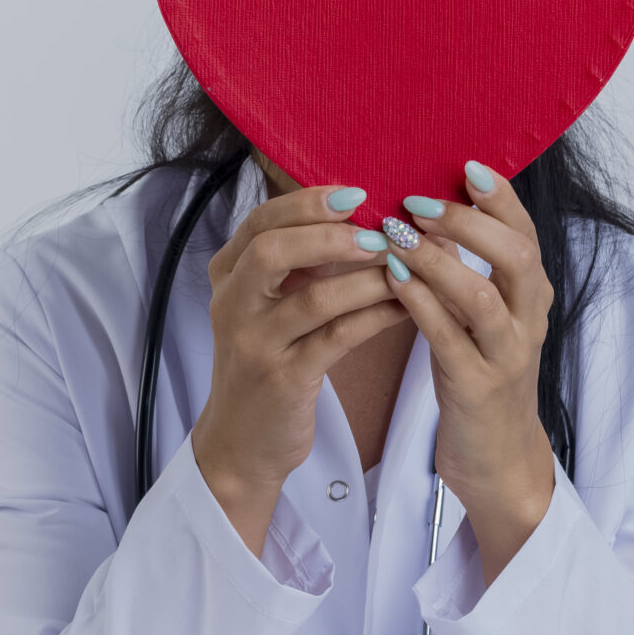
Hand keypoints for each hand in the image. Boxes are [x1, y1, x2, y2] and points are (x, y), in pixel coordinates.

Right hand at [189, 182, 411, 554]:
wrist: (243, 442)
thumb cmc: (268, 362)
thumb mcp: (269, 305)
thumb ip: (300, 263)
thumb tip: (365, 214)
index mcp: (229, 275)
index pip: (262, 221)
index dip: (308, 202)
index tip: (357, 192)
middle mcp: (233, 304)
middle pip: (272, 250)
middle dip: (330, 232)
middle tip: (380, 226)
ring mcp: (255, 344)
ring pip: (311, 298)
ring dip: (364, 277)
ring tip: (405, 263)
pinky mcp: (283, 379)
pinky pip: (336, 338)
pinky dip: (374, 316)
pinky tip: (404, 305)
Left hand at [382, 161, 557, 581]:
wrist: (496, 457)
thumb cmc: (479, 373)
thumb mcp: (484, 317)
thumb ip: (469, 267)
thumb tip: (433, 210)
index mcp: (531, 295)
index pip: (525, 232)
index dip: (499, 197)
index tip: (465, 164)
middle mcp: (529, 320)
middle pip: (517, 256)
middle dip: (468, 222)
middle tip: (416, 200)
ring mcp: (505, 355)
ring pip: (482, 296)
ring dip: (437, 260)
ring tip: (395, 235)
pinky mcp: (476, 389)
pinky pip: (448, 338)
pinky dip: (420, 304)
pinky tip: (391, 280)